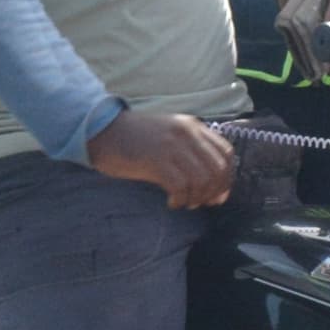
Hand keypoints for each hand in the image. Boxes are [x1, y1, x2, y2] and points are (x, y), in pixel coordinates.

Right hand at [86, 110, 233, 209]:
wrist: (103, 132)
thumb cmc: (135, 141)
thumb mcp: (169, 138)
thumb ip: (192, 155)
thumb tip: (216, 191)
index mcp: (192, 127)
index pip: (226, 153)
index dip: (226, 177)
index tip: (216, 194)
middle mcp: (186, 133)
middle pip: (217, 169)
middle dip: (213, 192)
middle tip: (198, 202)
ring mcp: (172, 145)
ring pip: (201, 179)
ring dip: (196, 197)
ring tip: (183, 202)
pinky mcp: (156, 159)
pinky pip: (181, 186)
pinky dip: (180, 200)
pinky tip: (170, 202)